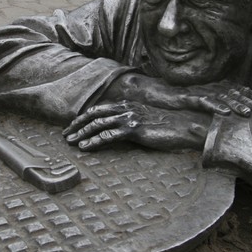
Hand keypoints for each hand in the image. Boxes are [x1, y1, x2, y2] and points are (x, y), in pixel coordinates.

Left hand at [63, 101, 209, 150]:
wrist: (186, 126)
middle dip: (77, 124)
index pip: (99, 109)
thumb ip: (131, 121)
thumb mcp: (146, 120)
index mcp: (127, 104)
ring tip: (71, 142)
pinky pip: (109, 135)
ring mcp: (130, 117)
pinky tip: (85, 147)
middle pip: (94, 114)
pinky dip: (94, 141)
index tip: (73, 126)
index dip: (83, 117)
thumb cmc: (168, 126)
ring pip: (98, 124)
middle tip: (65, 135)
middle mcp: (126, 108)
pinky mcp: (135, 129)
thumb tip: (118, 131)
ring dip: (82, 133)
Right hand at [101, 73, 251, 116]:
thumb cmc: (174, 101)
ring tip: (250, 113)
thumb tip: (229, 121)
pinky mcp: (186, 96)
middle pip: (234, 92)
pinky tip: (225, 113)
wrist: (150, 93)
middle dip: (251, 101)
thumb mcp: (196, 106)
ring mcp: (197, 91)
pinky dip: (215, 106)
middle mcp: (207, 87)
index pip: (237, 90)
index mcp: (212, 87)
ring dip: (237, 105)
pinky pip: (203, 101)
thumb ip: (212, 110)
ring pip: (221, 96)